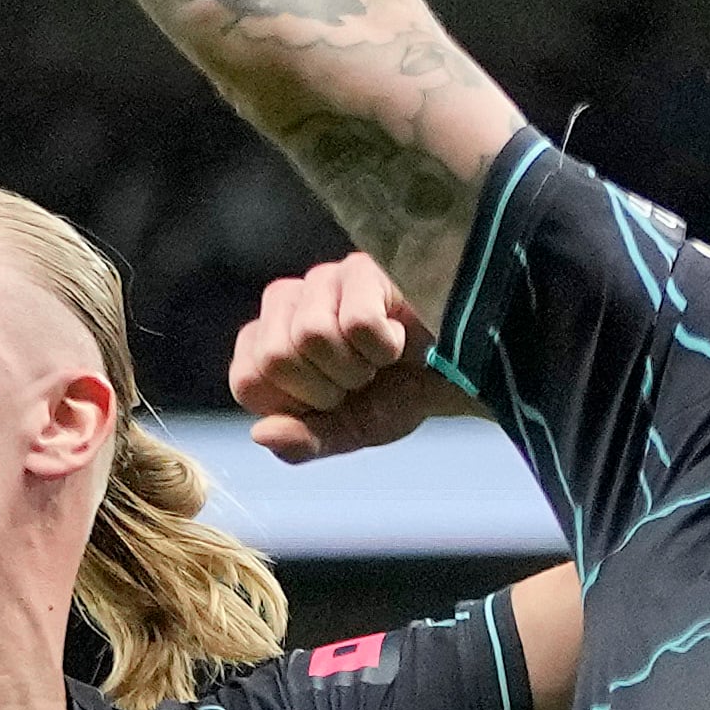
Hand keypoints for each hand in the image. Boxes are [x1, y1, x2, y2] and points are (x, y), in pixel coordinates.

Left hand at [230, 254, 479, 461]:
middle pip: (275, 358)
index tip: (332, 403)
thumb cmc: (401, 393)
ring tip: (378, 360)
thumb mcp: (351, 430)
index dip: (295, 407)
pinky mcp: (363, 268)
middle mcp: (287, 302)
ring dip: (357, 367)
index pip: (247, 381)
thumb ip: (305, 441)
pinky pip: (356, 322)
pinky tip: (398, 336)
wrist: (463, 374)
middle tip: (360, 381)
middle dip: (327, 389)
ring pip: (311, 336)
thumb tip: (261, 434)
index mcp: (268, 341)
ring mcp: (323, 279)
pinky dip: (384, 346)